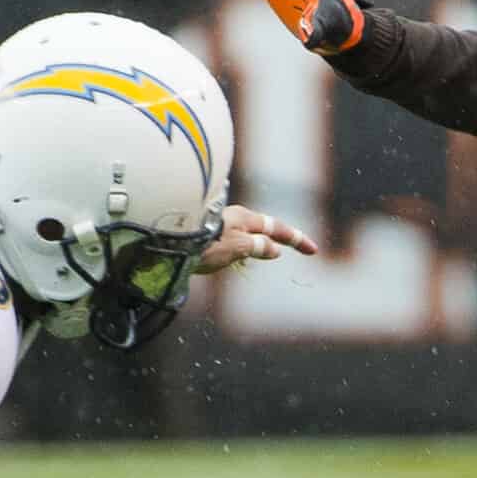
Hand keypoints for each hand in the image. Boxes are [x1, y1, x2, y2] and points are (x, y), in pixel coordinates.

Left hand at [196, 206, 320, 274]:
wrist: (163, 238)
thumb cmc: (204, 241)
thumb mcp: (238, 247)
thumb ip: (259, 247)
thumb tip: (274, 250)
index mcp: (244, 219)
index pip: (277, 229)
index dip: (296, 240)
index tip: (313, 250)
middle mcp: (231, 218)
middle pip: (260, 228)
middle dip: (275, 237)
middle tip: (290, 245)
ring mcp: (215, 225)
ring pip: (241, 234)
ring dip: (252, 245)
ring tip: (252, 258)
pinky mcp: (201, 234)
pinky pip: (224, 241)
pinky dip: (234, 250)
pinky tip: (223, 258)